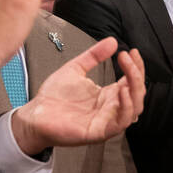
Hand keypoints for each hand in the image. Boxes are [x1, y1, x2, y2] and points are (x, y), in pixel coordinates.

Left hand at [11, 44, 144, 154]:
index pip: (132, 81)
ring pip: (135, 108)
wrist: (35, 114)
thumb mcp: (75, 69)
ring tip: (129, 73)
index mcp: (107, 95)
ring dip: (136, 89)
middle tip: (127, 58)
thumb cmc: (52, 97)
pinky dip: (126, 106)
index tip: (132, 51)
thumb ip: (94, 55)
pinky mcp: (100, 131)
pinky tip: (121, 91)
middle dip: (137, 74)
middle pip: (137, 94)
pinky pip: (121, 122)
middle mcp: (110, 108)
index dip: (136, 67)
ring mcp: (107, 120)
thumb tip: (112, 41)